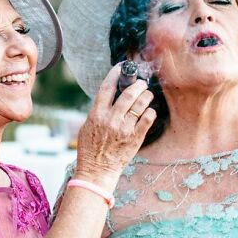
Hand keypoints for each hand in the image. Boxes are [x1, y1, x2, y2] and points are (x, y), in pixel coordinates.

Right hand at [74, 63, 155, 188]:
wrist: (97, 170)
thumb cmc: (90, 149)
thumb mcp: (87, 127)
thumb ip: (97, 112)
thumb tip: (107, 97)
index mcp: (96, 114)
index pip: (106, 88)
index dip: (115, 74)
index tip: (121, 67)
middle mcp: (111, 119)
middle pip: (128, 94)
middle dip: (138, 84)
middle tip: (142, 83)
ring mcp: (124, 129)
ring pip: (140, 104)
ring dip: (146, 96)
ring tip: (148, 94)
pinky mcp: (135, 138)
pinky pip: (147, 119)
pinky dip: (150, 112)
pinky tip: (149, 111)